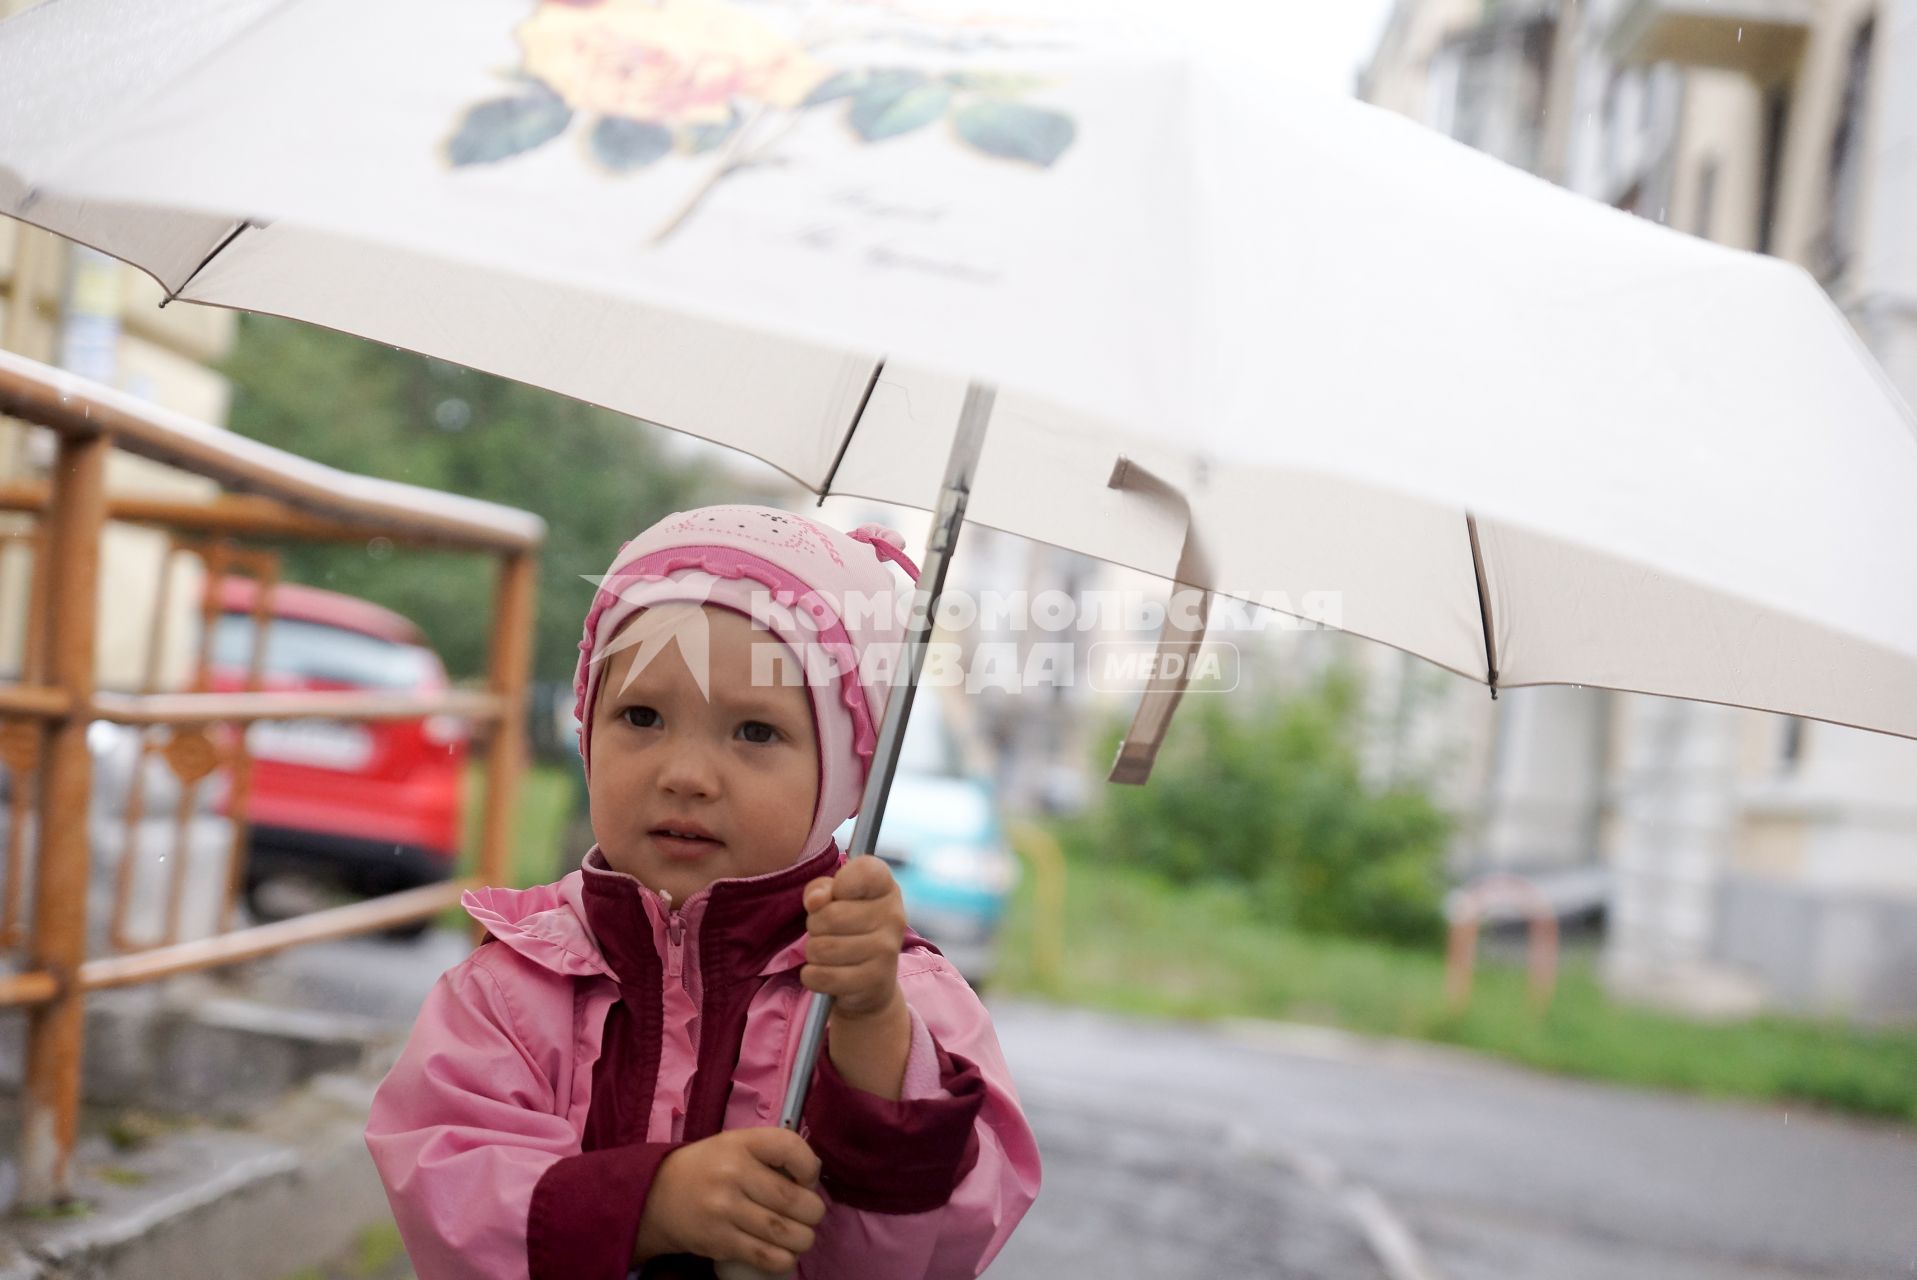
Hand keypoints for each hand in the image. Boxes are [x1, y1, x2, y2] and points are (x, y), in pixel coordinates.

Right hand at [634, 1128, 825, 1271]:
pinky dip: (784, 1259)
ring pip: (786, 1233)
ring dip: (803, 1239)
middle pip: (796, 1200)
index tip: (806, 1180)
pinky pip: (767, 1256)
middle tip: (808, 1214)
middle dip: (813, 1212)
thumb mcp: (736, 1145)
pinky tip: (784, 1252)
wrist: (657, 1196)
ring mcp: (725, 1210)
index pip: (790, 1147)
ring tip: (799, 1235)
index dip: (810, 1168)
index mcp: (740, 1143)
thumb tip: (813, 1179)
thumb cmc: (707, 1168)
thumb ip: (771, 1154)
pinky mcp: (720, 1241)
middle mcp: (733, 1174)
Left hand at [802, 857, 906, 1019]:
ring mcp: (887, 949)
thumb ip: (820, 889)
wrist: (873, 981)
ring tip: (829, 953)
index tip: (839, 895)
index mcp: (886, 887)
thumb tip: (816, 900)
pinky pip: (822, 976)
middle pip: (829, 914)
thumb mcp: (834, 900)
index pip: (865, 871)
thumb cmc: (850, 929)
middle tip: (828, 931)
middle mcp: (893, 916)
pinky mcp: (875, 980)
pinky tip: (826, 972)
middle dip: (815, 925)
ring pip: (822, 947)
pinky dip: (812, 976)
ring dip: (814, 952)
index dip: (841, 883)